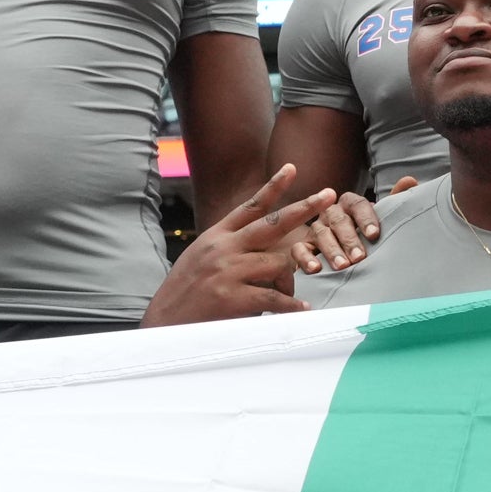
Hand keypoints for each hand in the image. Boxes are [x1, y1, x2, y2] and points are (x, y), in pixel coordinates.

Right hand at [146, 163, 338, 326]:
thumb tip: (260, 245)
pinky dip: (291, 305)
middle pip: (272, 224)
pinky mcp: (232, 298)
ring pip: (278, 263)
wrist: (162, 323)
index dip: (273, 187)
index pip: (250, 207)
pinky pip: (274, 298)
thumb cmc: (185, 293)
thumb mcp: (201, 258)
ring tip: (289, 297)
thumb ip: (229, 248)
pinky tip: (301, 309)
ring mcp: (228, 271)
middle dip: (304, 208)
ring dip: (290, 281)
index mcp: (217, 236)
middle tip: (328, 195)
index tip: (292, 168)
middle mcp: (224, 248)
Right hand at [291, 189, 387, 274]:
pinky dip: (305, 258)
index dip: (366, 218)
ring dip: (332, 250)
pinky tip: (316, 269)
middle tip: (360, 257)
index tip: (375, 235)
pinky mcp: (302, 246)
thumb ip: (395, 200)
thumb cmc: (366, 234)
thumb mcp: (380, 219)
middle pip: (339, 220)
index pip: (358, 204)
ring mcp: (316, 228)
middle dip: (349, 238)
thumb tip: (410, 179)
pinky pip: (299, 249)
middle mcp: (331, 213)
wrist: (344, 250)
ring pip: (321, 234)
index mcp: (350, 204)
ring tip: (343, 266)